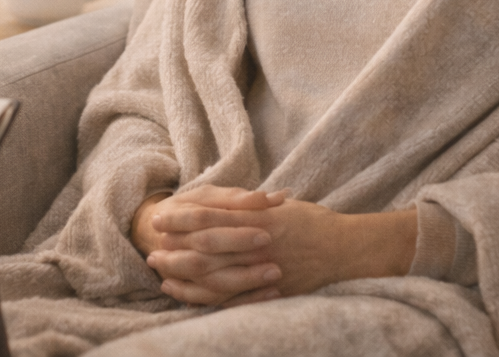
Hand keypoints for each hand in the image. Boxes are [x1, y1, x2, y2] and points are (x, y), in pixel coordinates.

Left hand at [147, 197, 417, 306]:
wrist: (346, 248)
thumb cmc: (312, 222)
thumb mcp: (278, 205)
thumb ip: (247, 205)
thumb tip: (218, 201)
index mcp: (257, 218)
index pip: (210, 216)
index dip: (182, 217)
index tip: (161, 216)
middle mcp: (257, 243)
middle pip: (206, 247)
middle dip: (176, 246)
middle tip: (152, 246)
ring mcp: (262, 269)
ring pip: (213, 274)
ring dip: (182, 272)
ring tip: (159, 269)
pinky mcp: (268, 291)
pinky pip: (228, 296)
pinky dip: (202, 295)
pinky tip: (183, 292)